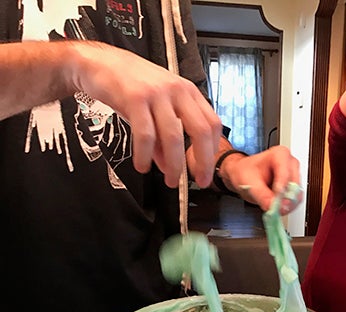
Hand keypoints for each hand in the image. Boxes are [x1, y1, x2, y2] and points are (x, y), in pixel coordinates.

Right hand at [70, 42, 220, 187]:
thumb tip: (170, 166)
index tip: (208, 167)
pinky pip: (145, 134)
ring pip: (173, 136)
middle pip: (200, 131)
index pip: (211, 122)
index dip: (213, 149)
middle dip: (202, 161)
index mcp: (187, 91)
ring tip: (170, 180)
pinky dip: (144, 155)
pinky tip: (142, 166)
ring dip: (174, 164)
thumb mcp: (155, 108)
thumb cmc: (129, 84)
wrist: (98, 62)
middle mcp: (176, 90)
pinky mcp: (135, 98)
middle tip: (199, 180)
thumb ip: (164, 138)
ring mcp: (157, 93)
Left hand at [218, 145, 301, 213]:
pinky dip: (287, 206)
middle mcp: (291, 164)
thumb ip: (262, 195)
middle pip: (294, 186)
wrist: (244, 174)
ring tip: (272, 208)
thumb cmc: (246, 172)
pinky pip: (296, 200)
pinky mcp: (294, 187)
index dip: (281, 190)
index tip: (275, 202)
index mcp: (280, 155)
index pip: (285, 175)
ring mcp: (294, 175)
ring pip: (297, 194)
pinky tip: (276, 207)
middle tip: (273, 209)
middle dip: (284, 200)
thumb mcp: (249, 183)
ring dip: (286, 204)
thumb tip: (273, 207)